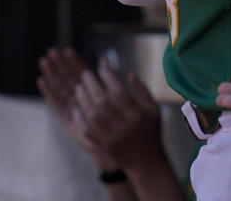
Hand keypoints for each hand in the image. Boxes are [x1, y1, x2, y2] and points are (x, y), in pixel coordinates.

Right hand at [37, 47, 115, 170]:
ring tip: (44, 61)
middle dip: (60, 64)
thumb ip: (108, 80)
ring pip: (59, 87)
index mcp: (90, 91)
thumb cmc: (116, 123)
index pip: (80, 73)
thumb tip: (104, 60)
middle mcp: (79, 98)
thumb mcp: (115, 99)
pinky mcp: (65, 118)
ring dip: (51, 74)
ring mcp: (71, 107)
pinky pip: (55, 103)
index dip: (73, 62)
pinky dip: (48, 92)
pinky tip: (42, 81)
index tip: (67, 50)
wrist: (113, 147)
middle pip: (67, 77)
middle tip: (52, 51)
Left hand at [73, 56, 163, 170]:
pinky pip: (85, 128)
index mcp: (137, 115)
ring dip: (83, 98)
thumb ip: (142, 90)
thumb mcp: (152, 109)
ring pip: (92, 113)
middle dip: (92, 84)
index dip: (108, 77)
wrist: (145, 162)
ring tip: (79, 87)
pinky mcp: (102, 145)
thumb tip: (129, 72)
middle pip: (103, 101)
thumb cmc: (148, 130)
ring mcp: (112, 137)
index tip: (102, 68)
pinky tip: (77, 107)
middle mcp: (124, 126)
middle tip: (85, 74)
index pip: (119, 92)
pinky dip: (79, 116)